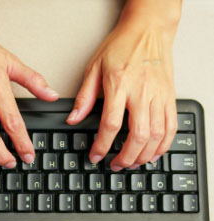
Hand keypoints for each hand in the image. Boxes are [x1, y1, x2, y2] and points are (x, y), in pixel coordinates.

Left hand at [67, 0, 181, 170]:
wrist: (148, 30)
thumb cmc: (121, 46)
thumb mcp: (94, 68)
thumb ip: (84, 96)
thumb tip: (73, 119)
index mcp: (119, 85)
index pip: (111, 124)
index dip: (102, 145)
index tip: (96, 156)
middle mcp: (141, 92)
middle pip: (137, 135)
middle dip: (126, 156)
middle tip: (115, 165)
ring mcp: (158, 95)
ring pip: (157, 134)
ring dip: (144, 155)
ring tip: (132, 163)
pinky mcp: (170, 97)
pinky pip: (171, 126)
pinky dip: (163, 144)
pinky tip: (153, 153)